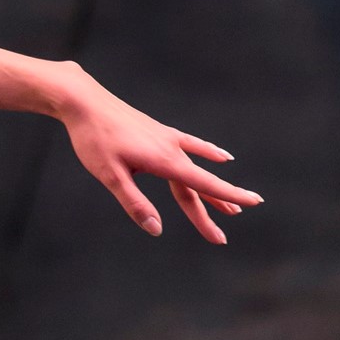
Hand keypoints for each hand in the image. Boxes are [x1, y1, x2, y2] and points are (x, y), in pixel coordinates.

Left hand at [58, 67, 260, 242]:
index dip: (230, 194)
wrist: (83, 100)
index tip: (256, 202)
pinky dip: (209, 154)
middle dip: (210, 212)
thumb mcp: (109, 175)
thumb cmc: (93, 137)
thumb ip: (134, 203)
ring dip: (212, 190)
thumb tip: (156, 230)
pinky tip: (223, 158)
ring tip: (232, 209)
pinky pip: (191, 146)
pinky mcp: (158, 131)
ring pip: (195, 169)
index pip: (204, 183)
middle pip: (196, 186)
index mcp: (163, 161)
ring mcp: (166, 138)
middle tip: (220, 239)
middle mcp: (171, 149)